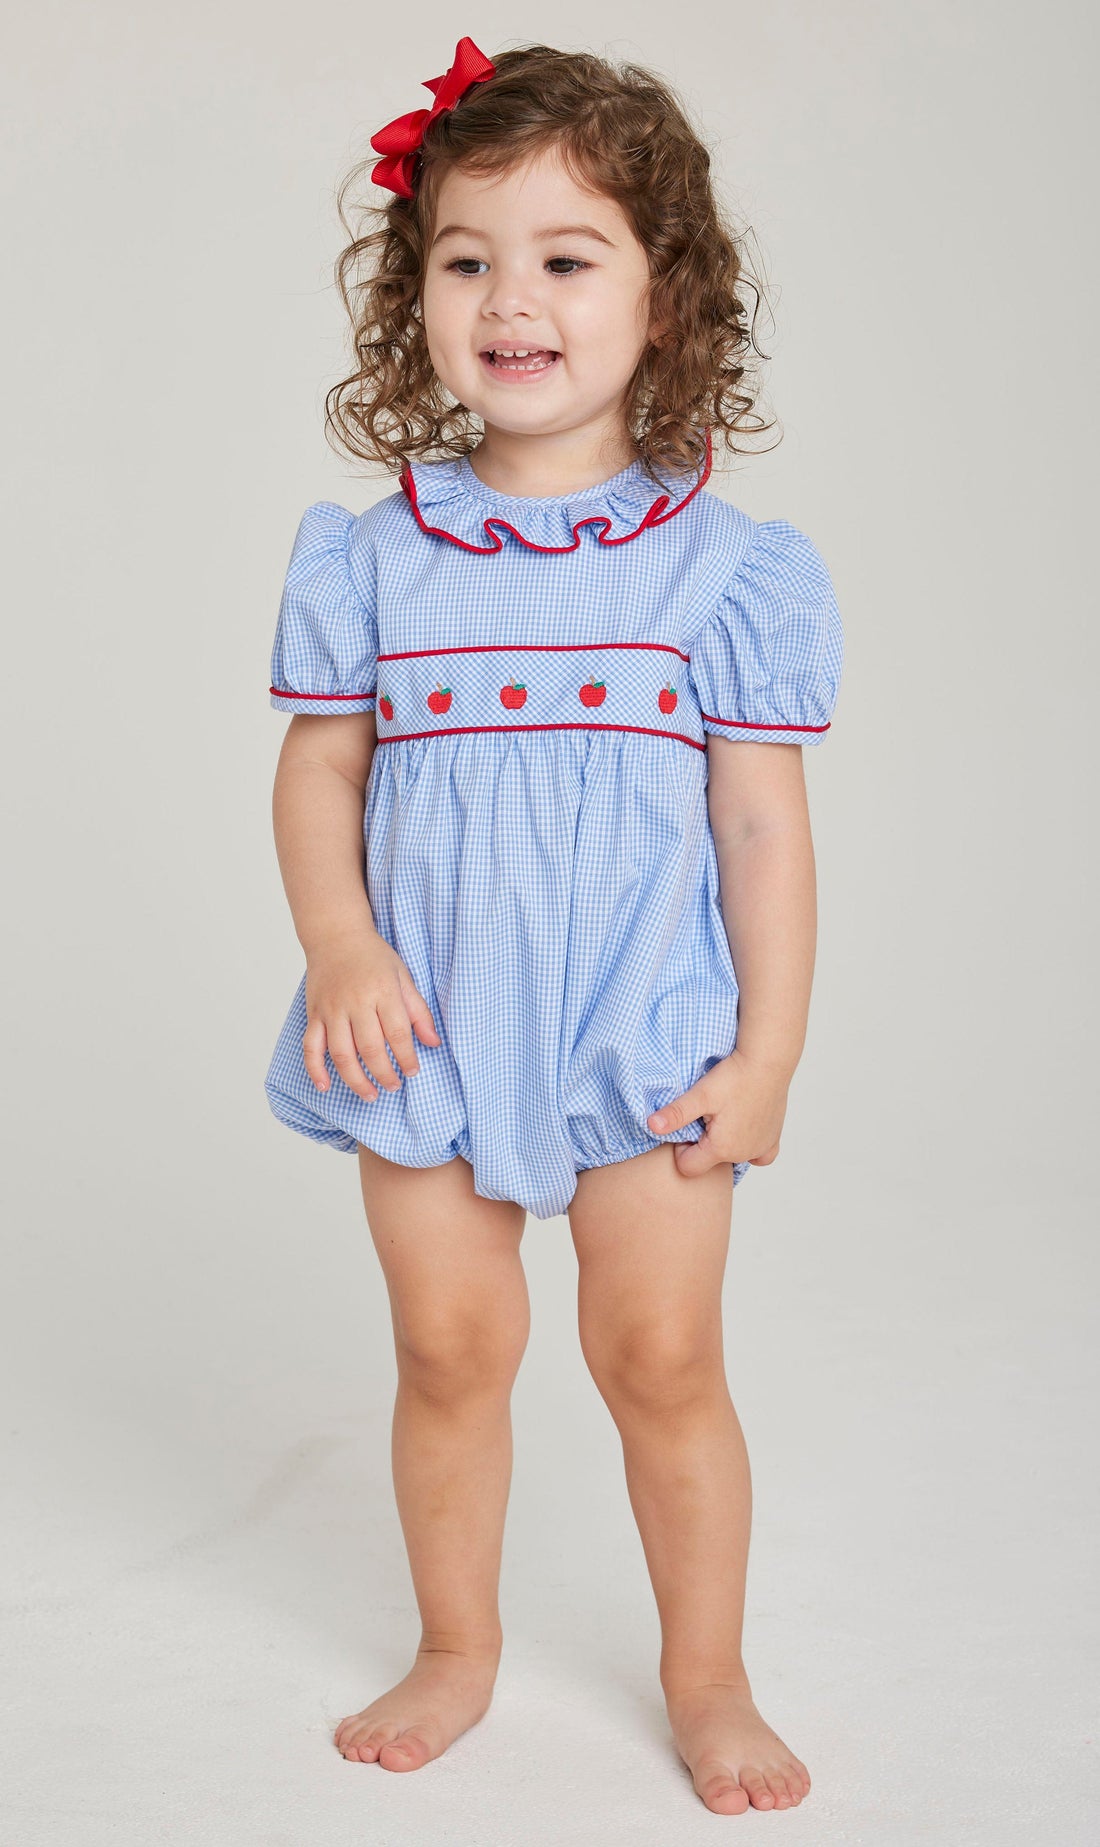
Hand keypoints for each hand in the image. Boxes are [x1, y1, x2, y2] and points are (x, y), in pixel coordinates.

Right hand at [302, 929, 442, 1101]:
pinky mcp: (314, 1014)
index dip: (406, 1057)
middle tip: (394, 1086)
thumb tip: (433, 1042)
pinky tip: (325, 1087)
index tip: (413, 1072)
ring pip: (341, 1053)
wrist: (336, 936)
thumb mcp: (403, 976)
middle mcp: (355, 1002)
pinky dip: (315, 1069)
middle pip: (369, 1048)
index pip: (397, 1033)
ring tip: (370, 1095)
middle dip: (384, 1073)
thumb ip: (418, 1011)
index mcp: (382, 991)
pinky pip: (311, 1046)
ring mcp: (331, 1009)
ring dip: (355, 1080)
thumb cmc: (373, 957)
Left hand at [645, 1048, 790, 1179]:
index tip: (688, 1124)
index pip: (688, 1167)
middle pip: (710, 1161)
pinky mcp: (773, 1138)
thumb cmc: (735, 1077)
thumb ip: (676, 1113)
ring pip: (733, 1157)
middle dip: (703, 1143)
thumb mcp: (700, 1095)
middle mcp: (742, 1155)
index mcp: (721, 1149)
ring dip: (724, 1142)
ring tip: (725, 1114)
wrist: (767, 1061)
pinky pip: (760, 1156)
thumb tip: (651, 1126)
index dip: (681, 1148)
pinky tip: (745, 1128)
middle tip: (707, 1114)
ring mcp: (760, 1148)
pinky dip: (750, 1146)